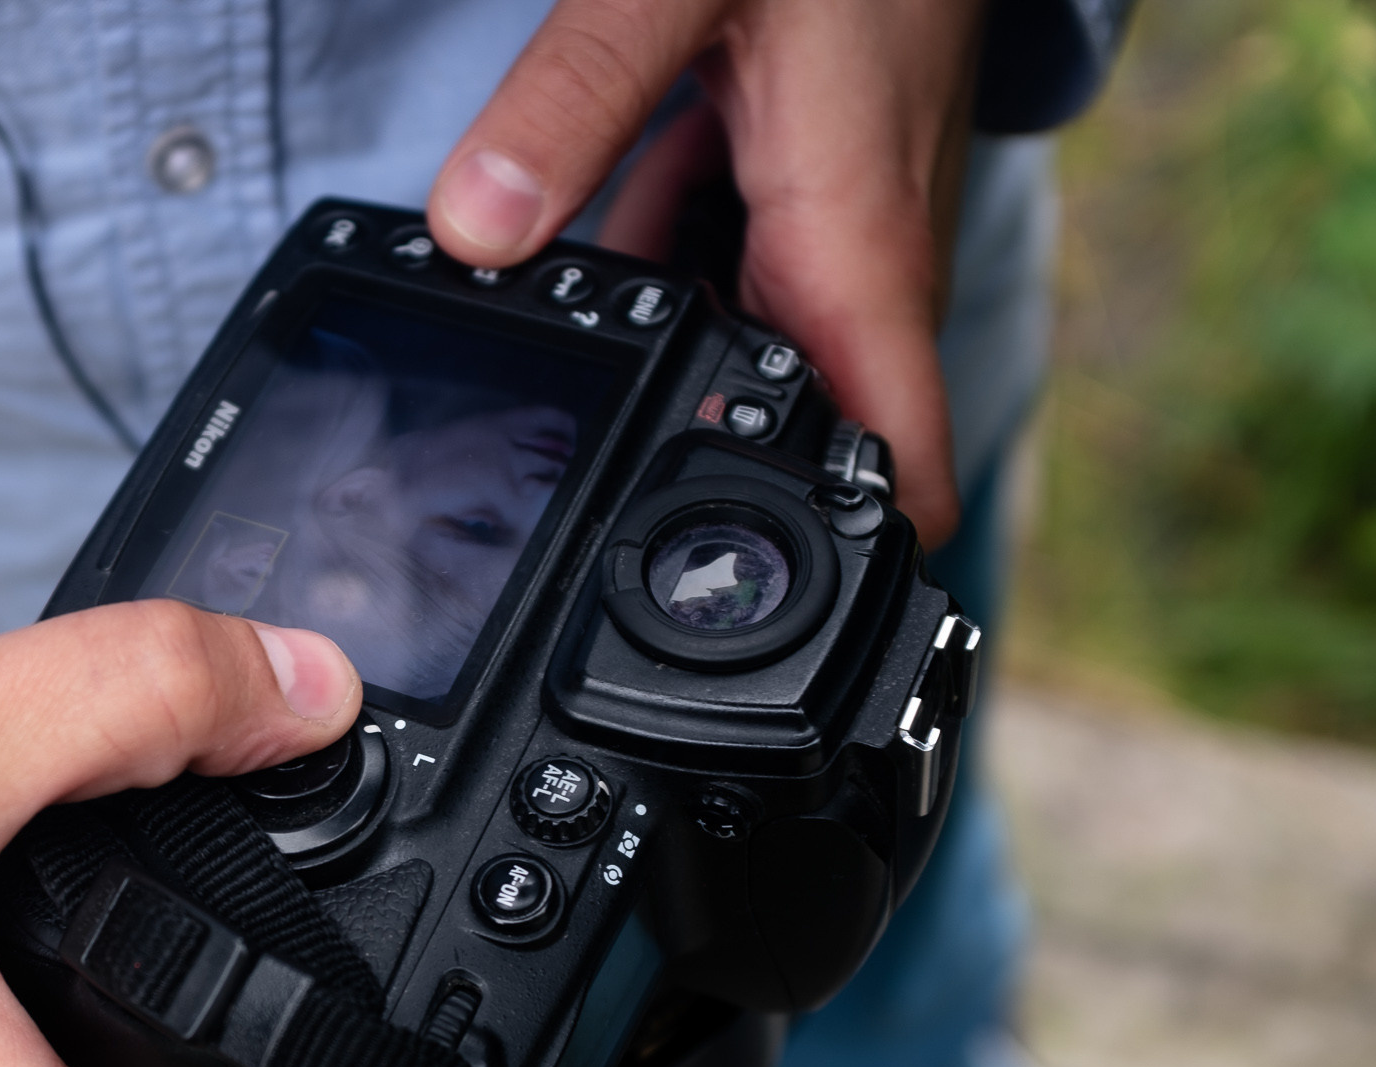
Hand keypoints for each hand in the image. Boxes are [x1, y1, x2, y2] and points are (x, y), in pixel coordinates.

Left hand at [427, 0, 986, 543]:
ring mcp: (827, 221)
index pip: (899, 459)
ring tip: (547, 454)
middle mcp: (856, 254)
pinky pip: (724, 275)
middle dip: (711, 505)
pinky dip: (654, 298)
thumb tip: (477, 231)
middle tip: (580, 564)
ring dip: (670, 404)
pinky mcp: (793, 181)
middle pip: (801, 436)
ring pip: (750, 357)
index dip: (857, 574)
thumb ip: (575, 105)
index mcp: (854, 244)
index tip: (784, 652)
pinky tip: (564, 296)